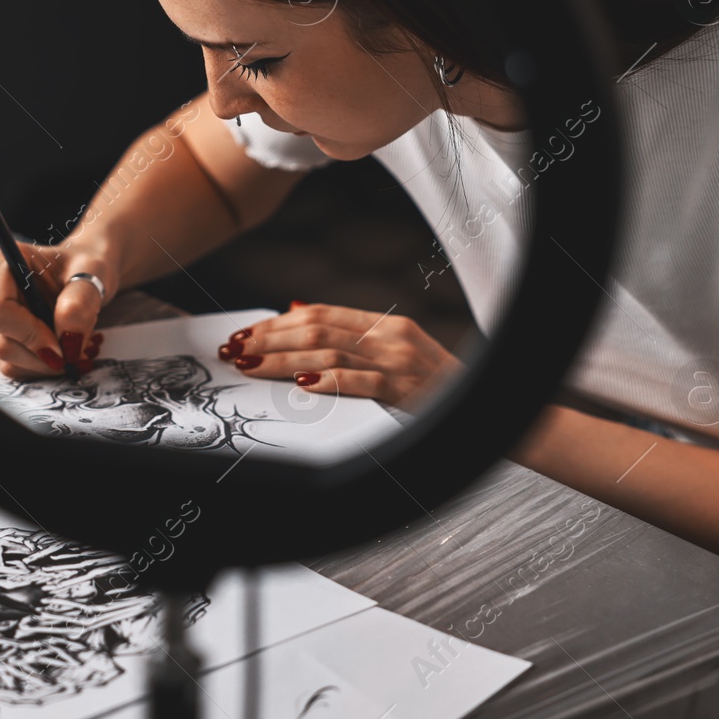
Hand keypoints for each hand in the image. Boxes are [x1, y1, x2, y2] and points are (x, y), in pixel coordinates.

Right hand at [0, 241, 115, 379]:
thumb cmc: (81, 266)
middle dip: (42, 356)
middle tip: (78, 353)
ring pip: (3, 358)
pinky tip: (56, 349)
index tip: (64, 347)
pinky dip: (36, 364)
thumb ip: (81, 302)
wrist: (76, 272)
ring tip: (73, 348)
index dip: (31, 336)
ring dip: (42, 363)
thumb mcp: (93, 275)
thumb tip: (69, 338)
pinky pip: (6, 363)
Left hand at [218, 301, 463, 406]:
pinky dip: (328, 379)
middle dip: (268, 339)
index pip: (320, 314)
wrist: (486, 410)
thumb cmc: (435, 386)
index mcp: (386, 324)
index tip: (244, 334)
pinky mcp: (404, 388)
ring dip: (282, 358)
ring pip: (327, 352)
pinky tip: (301, 380)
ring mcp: (398, 361)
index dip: (277, 322)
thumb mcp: (396, 351)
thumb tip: (296, 309)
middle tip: (233, 349)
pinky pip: (360, 381)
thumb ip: (350, 333)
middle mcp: (390, 337)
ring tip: (250, 364)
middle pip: (316, 328)